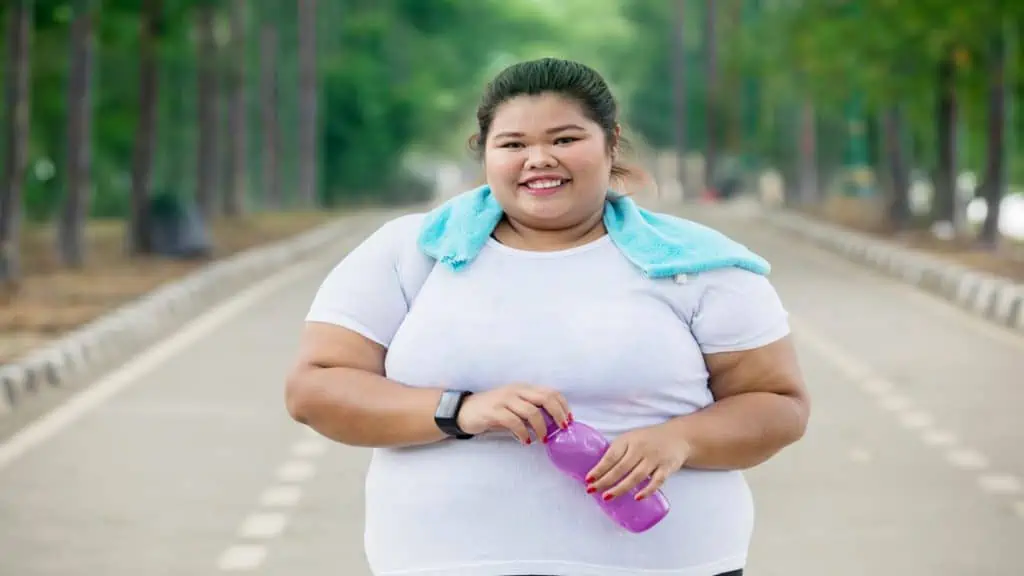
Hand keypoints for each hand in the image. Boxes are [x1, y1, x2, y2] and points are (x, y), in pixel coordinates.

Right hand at [456, 384, 570, 444]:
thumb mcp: (514, 407)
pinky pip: (514, 422)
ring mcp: (505, 399)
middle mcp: (516, 391)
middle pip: (545, 398)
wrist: (464, 411)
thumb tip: (553, 425)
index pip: (551, 392)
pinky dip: (523, 433)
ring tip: (542, 439)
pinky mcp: (494, 411)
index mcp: (524, 388)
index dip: (563, 406)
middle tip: (562, 429)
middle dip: (558, 414)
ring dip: (541, 427)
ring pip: (532, 411)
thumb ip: (531, 412)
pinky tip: (525, 441)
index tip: (568, 420)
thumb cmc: (492, 411)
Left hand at [584, 424, 689, 500]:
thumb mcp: (631, 439)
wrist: (678, 436)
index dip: (599, 468)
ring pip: (636, 475)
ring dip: (621, 487)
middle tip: (592, 490)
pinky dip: (647, 490)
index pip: (611, 456)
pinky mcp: (667, 468)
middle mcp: (641, 448)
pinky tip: (637, 497)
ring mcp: (654, 458)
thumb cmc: (648, 440)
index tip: (588, 479)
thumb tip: (598, 472)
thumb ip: (618, 452)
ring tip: (607, 497)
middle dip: (605, 480)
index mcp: (628, 440)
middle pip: (621, 467)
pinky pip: (657, 481)